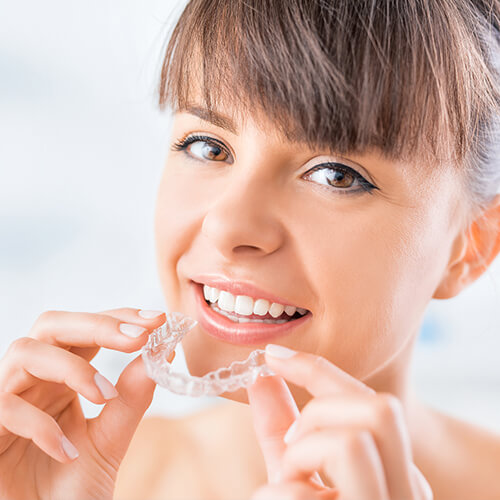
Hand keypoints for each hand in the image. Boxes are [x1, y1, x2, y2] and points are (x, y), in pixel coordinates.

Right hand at [0, 308, 171, 499]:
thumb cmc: (71, 486)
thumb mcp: (110, 439)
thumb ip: (131, 398)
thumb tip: (162, 353)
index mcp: (63, 376)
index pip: (87, 330)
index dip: (119, 317)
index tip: (158, 319)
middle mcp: (34, 380)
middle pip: (52, 325)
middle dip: (98, 324)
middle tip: (139, 336)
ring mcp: (7, 400)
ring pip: (25, 352)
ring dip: (71, 368)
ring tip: (104, 396)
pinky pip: (5, 408)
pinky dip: (41, 425)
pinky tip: (68, 450)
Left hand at [247, 345, 432, 499]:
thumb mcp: (293, 477)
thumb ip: (282, 429)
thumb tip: (263, 375)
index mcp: (394, 474)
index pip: (369, 399)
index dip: (318, 368)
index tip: (272, 356)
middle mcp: (406, 496)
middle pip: (380, 408)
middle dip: (321, 408)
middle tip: (292, 441)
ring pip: (354, 440)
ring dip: (303, 452)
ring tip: (286, 480)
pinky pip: (310, 495)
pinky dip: (279, 495)